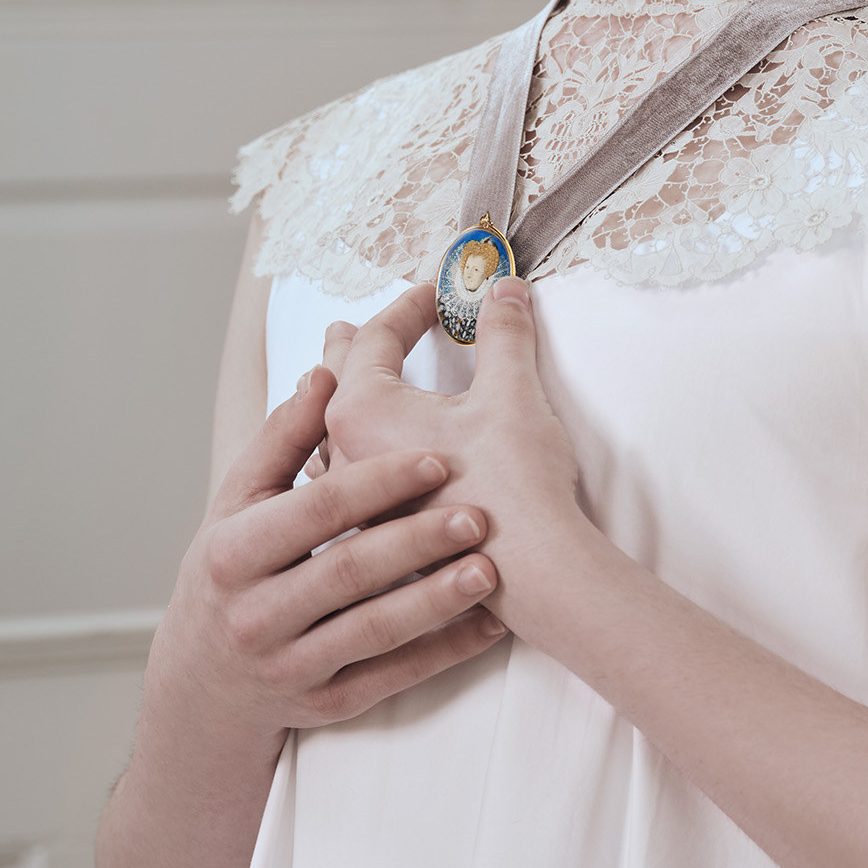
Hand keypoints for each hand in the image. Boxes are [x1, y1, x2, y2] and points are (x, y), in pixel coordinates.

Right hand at [149, 364, 508, 744]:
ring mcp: (291, 666)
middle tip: (479, 514)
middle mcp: (257, 613)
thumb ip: (283, 440)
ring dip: (436, 600)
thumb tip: (326, 372)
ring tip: (491, 569)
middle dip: (416, 541)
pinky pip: (391, 679)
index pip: (316, 511)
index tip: (438, 458)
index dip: (378, 482)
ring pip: (372, 631)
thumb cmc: (230, 573)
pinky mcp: (326, 705)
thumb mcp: (237, 505)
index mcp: (235, 552)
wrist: (202, 686)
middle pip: (348, 570)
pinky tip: (488, 626)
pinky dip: (442, 652)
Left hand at [320, 279, 587, 639]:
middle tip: (349, 326)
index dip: (408, 307)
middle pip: (337, 383)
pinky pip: (348, 477)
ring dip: (342, 402)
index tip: (434, 292)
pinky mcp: (377, 531)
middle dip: (353, 348)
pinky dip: (354, 449)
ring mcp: (355, 500)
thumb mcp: (512, 392)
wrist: (533, 576)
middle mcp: (343, 453)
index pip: (375, 337)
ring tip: (338, 384)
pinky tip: (361, 456)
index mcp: (362, 409)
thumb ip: (504, 333)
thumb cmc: (516, 484)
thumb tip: (504, 290)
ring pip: (333, 435)